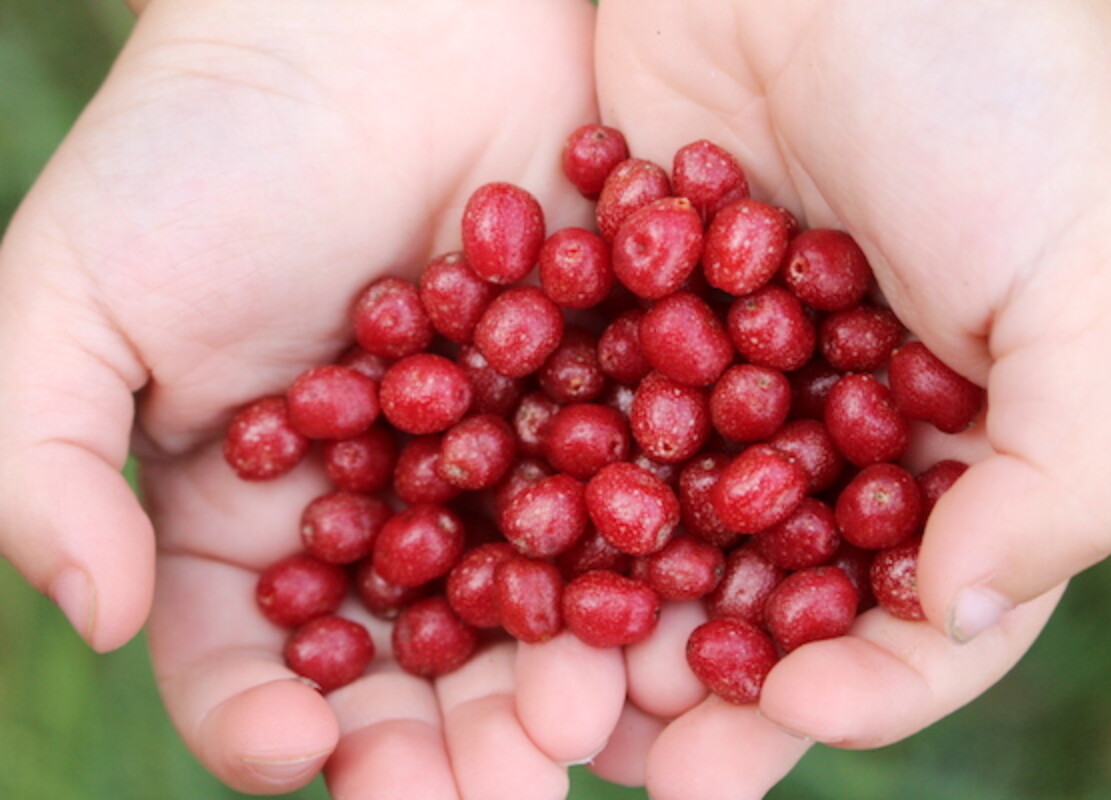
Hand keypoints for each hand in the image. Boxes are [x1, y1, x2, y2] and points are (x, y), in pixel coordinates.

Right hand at [0, 0, 629, 795]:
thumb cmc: (202, 147)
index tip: (304, 755)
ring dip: (555, 687)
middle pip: (411, 669)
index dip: (270, 726)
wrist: (375, 19)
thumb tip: (85, 614)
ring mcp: (498, 473)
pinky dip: (649, 579)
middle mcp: (380, 518)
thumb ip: (41, 460)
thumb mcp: (74, 296)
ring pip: (531, 617)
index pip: (254, 662)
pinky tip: (673, 633)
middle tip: (491, 790)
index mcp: (247, 519)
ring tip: (578, 730)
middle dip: (443, 743)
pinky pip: (631, 516)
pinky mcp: (598, 415)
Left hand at [591, 1, 1110, 795]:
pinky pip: (576, 421)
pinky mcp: (615, 308)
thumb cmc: (998, 87)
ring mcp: (716, 372)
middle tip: (648, 763)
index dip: (866, 684)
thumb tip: (966, 613)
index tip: (794, 720)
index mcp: (958, 439)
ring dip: (608, 616)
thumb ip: (1067, 466)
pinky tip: (490, 559)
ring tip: (552, 695)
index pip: (917, 606)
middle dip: (714, 681)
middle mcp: (831, 422)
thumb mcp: (1084, 270)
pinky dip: (536, 491)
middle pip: (771, 591)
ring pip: (658, 528)